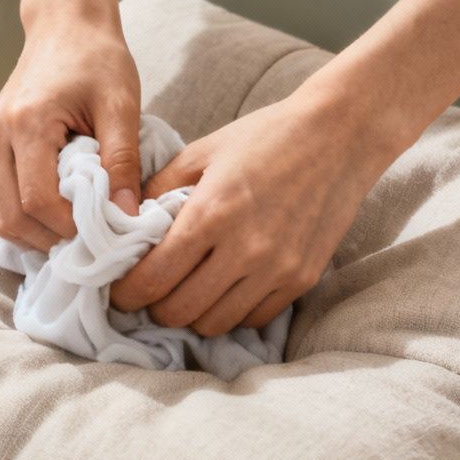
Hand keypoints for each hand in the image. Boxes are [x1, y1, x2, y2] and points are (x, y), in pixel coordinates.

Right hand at [0, 19, 142, 252]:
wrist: (65, 28)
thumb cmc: (98, 61)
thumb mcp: (122, 107)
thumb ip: (123, 162)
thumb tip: (127, 217)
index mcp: (26, 122)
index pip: (36, 200)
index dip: (68, 227)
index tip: (102, 230)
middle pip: (10, 216)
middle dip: (50, 239)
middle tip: (89, 241)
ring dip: (32, 235)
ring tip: (71, 232)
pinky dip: (18, 219)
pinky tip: (51, 218)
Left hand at [108, 89, 399, 335]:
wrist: (340, 135)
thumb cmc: (265, 137)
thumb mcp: (200, 152)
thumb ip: (157, 190)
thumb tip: (124, 225)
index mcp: (211, 213)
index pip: (152, 279)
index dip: (126, 293)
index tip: (119, 290)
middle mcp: (245, 249)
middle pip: (178, 311)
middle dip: (154, 307)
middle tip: (149, 292)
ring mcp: (277, 268)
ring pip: (215, 323)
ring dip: (192, 314)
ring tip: (185, 291)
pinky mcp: (303, 278)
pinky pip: (253, 319)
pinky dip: (231, 312)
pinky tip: (224, 288)